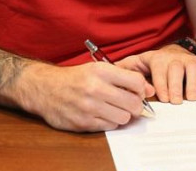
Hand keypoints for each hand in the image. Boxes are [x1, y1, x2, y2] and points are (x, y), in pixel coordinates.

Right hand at [17, 61, 153, 131]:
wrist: (45, 89)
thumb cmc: (76, 78)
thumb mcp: (99, 69)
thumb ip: (125, 77)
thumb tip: (150, 89)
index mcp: (101, 71)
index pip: (137, 82)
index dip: (142, 89)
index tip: (138, 91)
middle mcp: (95, 88)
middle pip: (133, 103)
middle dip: (136, 105)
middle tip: (130, 103)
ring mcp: (88, 107)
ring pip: (124, 117)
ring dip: (123, 115)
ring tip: (115, 108)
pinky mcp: (83, 123)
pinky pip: (110, 126)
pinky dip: (110, 122)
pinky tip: (103, 114)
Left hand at [119, 44, 195, 103]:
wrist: (177, 52)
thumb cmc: (155, 63)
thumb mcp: (138, 63)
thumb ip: (125, 69)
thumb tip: (110, 73)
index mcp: (157, 58)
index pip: (159, 67)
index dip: (161, 82)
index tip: (161, 97)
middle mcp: (174, 58)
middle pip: (176, 68)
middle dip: (176, 86)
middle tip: (175, 102)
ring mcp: (189, 61)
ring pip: (193, 68)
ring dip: (192, 84)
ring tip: (190, 99)